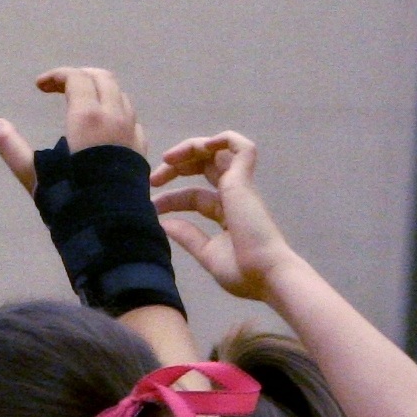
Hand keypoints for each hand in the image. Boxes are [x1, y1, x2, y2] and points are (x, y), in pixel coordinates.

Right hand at [0, 66, 148, 193]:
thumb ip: (12, 147)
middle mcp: (114, 116)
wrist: (110, 227)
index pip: (76, 79)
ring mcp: (132, 131)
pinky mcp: (141, 147)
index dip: (56, 76)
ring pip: (120, 95)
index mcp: (87, 117)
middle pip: (102, 78)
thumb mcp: (34, 174)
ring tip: (81, 104)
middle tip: (61, 87)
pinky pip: (131, 117)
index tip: (39, 86)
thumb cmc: (70, 199)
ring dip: (99, 91)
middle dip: (80, 76)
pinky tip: (104, 126)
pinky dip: (115, 109)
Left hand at [149, 132, 298, 302]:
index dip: (171, 199)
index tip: (151, 209)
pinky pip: (241, 146)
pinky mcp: (245, 180)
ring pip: (219, 151)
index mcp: (228, 214)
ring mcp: (241, 187)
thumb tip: (164, 224)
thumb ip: (188, 237)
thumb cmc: (243, 272)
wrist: (266, 276)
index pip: (195, 196)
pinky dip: (221, 139)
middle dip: (176, 167)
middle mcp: (235, 196)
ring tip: (167, 158)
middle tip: (152, 179)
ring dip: (191, 148)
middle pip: (205, 168)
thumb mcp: (207, 253)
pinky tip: (198, 147)